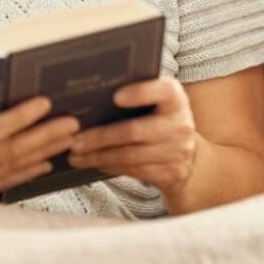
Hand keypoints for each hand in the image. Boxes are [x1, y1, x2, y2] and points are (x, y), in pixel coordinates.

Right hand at [0, 87, 79, 199]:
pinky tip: (44, 165)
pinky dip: (25, 174)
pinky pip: (2, 184)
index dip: (21, 117)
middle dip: (44, 135)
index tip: (45, 103)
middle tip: (74, 122)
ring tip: (69, 139)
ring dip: (42, 153)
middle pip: (11, 151)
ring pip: (12, 168)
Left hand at [68, 77, 198, 194]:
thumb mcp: (159, 101)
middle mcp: (180, 123)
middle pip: (135, 131)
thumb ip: (138, 93)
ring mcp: (177, 151)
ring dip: (99, 156)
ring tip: (76, 156)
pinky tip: (94, 163)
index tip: (115, 97)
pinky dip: (110, 167)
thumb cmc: (161, 119)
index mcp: (175, 98)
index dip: (140, 93)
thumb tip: (93, 95)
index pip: (162, 90)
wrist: (188, 154)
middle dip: (100, 137)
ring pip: (130, 155)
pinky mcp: (171, 173)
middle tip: (75, 140)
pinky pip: (134, 171)